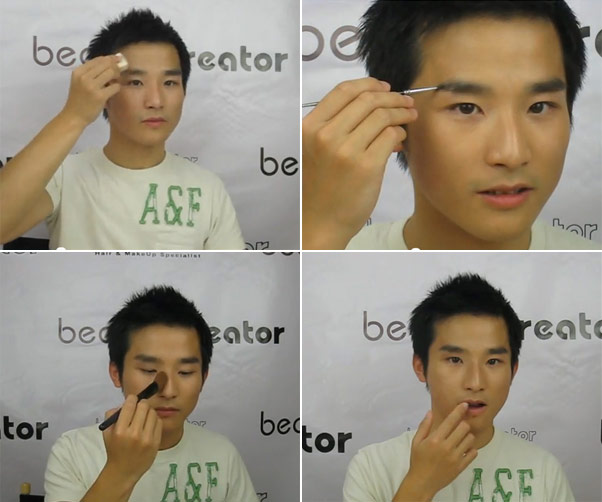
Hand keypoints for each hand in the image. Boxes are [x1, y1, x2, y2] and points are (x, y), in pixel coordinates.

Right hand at [60, 55, 122, 126]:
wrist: (74, 116)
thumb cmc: (78, 99)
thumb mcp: (79, 82)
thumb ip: (89, 73)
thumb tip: (107, 62)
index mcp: (78, 72)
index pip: (97, 60)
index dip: (109, 58)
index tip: (117, 59)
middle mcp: (84, 77)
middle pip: (105, 64)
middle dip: (116, 65)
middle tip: (122, 68)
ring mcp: (92, 86)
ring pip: (111, 73)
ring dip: (117, 75)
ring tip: (117, 79)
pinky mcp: (100, 96)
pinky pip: (115, 87)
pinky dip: (117, 87)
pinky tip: (115, 89)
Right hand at [101, 395, 161, 483]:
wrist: (123, 471)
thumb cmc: (115, 450)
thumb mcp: (107, 433)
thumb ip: (112, 415)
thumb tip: (125, 403)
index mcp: (120, 430)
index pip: (130, 405)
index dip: (131, 399)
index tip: (132, 400)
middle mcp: (134, 434)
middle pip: (144, 406)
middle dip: (141, 404)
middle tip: (138, 408)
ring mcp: (147, 439)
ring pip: (153, 413)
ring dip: (148, 412)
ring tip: (143, 418)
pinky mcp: (156, 442)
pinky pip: (159, 422)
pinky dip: (154, 421)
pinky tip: (148, 426)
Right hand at [302, 77, 417, 248]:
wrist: (317, 223)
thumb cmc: (317, 188)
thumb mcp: (313, 151)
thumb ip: (334, 128)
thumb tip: (375, 106)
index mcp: (309, 127)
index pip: (344, 91)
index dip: (369, 84)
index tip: (384, 87)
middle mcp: (326, 135)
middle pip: (367, 100)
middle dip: (392, 97)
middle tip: (405, 102)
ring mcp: (346, 150)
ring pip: (382, 116)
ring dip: (401, 112)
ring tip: (409, 117)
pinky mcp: (366, 166)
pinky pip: (391, 136)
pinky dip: (400, 133)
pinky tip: (400, 139)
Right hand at [399, 403, 477, 499]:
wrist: (422, 482)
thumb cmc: (418, 460)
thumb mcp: (416, 441)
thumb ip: (424, 426)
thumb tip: (430, 412)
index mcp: (435, 439)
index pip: (451, 421)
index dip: (459, 411)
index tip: (464, 405)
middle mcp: (446, 447)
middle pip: (463, 428)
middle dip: (462, 424)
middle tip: (459, 426)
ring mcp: (455, 457)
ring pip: (470, 439)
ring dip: (467, 436)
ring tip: (460, 438)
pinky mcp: (460, 467)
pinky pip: (473, 453)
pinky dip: (471, 449)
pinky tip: (464, 449)